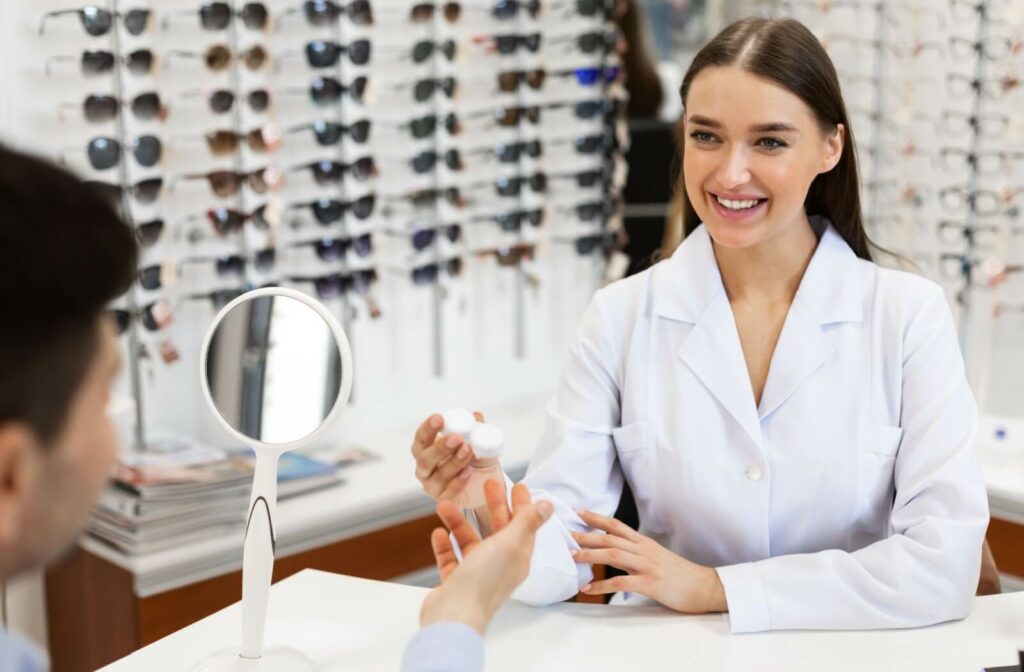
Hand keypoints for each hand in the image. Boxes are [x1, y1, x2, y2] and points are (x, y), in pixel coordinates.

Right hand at [410, 411, 503, 507]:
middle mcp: (425, 468)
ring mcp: (433, 486)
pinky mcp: (444, 500)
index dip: (427, 429)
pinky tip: (469, 472)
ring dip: (454, 462)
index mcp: (427, 449)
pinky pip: (447, 495)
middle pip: (424, 459)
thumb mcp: (479, 440)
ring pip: (437, 476)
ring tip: (469, 451)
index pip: (421, 439)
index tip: (439, 418)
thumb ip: (476, 428)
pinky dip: (458, 483)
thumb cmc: (476, 458)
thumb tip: (476, 415)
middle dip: (440, 447)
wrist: (488, 483)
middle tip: (457, 438)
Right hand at [420, 480, 553, 632]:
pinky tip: (438, 533)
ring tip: (445, 504)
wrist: (455, 616)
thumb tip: (548, 506)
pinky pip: (452, 560)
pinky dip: (446, 546)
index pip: (524, 525)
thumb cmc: (485, 579)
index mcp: (518, 557)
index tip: (517, 485)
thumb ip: (526, 522)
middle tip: (487, 484)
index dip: (522, 504)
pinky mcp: (456, 583)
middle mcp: (500, 566)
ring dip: (459, 523)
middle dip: (494, 506)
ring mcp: (477, 575)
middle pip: (499, 530)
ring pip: (471, 542)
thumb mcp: (510, 543)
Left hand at [571, 509, 726, 613]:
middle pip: (610, 538)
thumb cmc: (681, 575)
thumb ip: (638, 554)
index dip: (597, 518)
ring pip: (613, 555)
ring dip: (591, 555)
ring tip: (573, 556)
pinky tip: (589, 589)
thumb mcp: (658, 557)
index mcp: (645, 543)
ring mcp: (647, 566)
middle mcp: (644, 550)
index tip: (579, 512)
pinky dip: (602, 585)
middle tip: (568, 534)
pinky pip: (620, 582)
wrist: (704, 587)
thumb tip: (618, 554)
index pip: (617, 525)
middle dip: (587, 534)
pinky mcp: (649, 583)